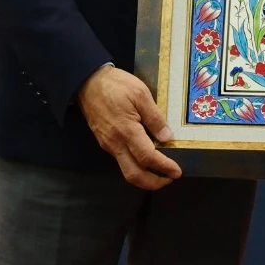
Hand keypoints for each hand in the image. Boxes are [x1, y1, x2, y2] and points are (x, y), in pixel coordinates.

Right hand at [78, 66, 181, 189]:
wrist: (87, 82)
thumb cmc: (116, 85)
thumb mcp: (140, 94)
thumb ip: (154, 117)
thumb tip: (167, 137)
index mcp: (126, 131)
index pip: (147, 157)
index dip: (164, 167)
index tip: (177, 172)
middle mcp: (115, 143)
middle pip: (134, 175)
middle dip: (153, 183)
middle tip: (170, 179)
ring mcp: (108, 144)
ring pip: (126, 170)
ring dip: (144, 176)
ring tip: (161, 171)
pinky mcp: (104, 142)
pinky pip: (121, 160)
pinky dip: (135, 165)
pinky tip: (145, 157)